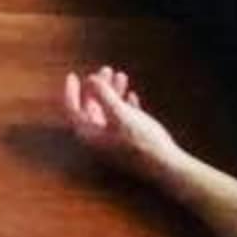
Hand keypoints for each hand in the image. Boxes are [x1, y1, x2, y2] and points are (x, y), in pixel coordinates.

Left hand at [57, 65, 182, 180]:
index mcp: (90, 134)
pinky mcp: (129, 142)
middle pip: (91, 108)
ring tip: (122, 75)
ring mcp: (114, 141)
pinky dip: (124, 105)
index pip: (72, 111)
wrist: (165, 166)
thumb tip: (90, 79)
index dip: (70, 92)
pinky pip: (122, 120)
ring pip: (107, 111)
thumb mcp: (120, 114)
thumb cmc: (141, 141)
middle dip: (97, 87)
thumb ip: (104, 95)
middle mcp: (99, 139)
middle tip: (106, 70)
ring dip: (112, 92)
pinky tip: (132, 96)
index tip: (73, 75)